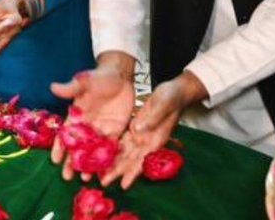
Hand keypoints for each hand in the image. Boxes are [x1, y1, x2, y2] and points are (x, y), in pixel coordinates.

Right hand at [49, 57, 134, 180]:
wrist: (119, 76)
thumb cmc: (99, 77)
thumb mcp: (85, 81)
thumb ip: (71, 88)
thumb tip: (53, 87)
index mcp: (76, 115)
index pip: (65, 134)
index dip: (60, 147)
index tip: (55, 160)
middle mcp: (87, 126)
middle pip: (77, 147)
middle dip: (72, 162)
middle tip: (67, 177)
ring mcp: (101, 130)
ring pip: (92, 151)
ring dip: (89, 165)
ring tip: (86, 179)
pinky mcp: (115, 131)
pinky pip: (110, 148)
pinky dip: (107, 160)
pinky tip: (105, 172)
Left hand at [102, 71, 205, 189]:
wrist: (174, 90)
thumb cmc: (172, 97)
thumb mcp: (163, 104)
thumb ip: (152, 118)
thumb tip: (138, 130)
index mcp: (156, 138)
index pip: (144, 160)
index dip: (134, 173)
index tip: (124, 185)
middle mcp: (147, 140)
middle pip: (131, 160)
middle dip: (118, 172)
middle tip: (104, 182)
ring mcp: (141, 135)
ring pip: (125, 152)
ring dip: (113, 163)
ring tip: (100, 173)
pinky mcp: (135, 128)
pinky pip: (122, 141)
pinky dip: (113, 149)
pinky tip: (102, 154)